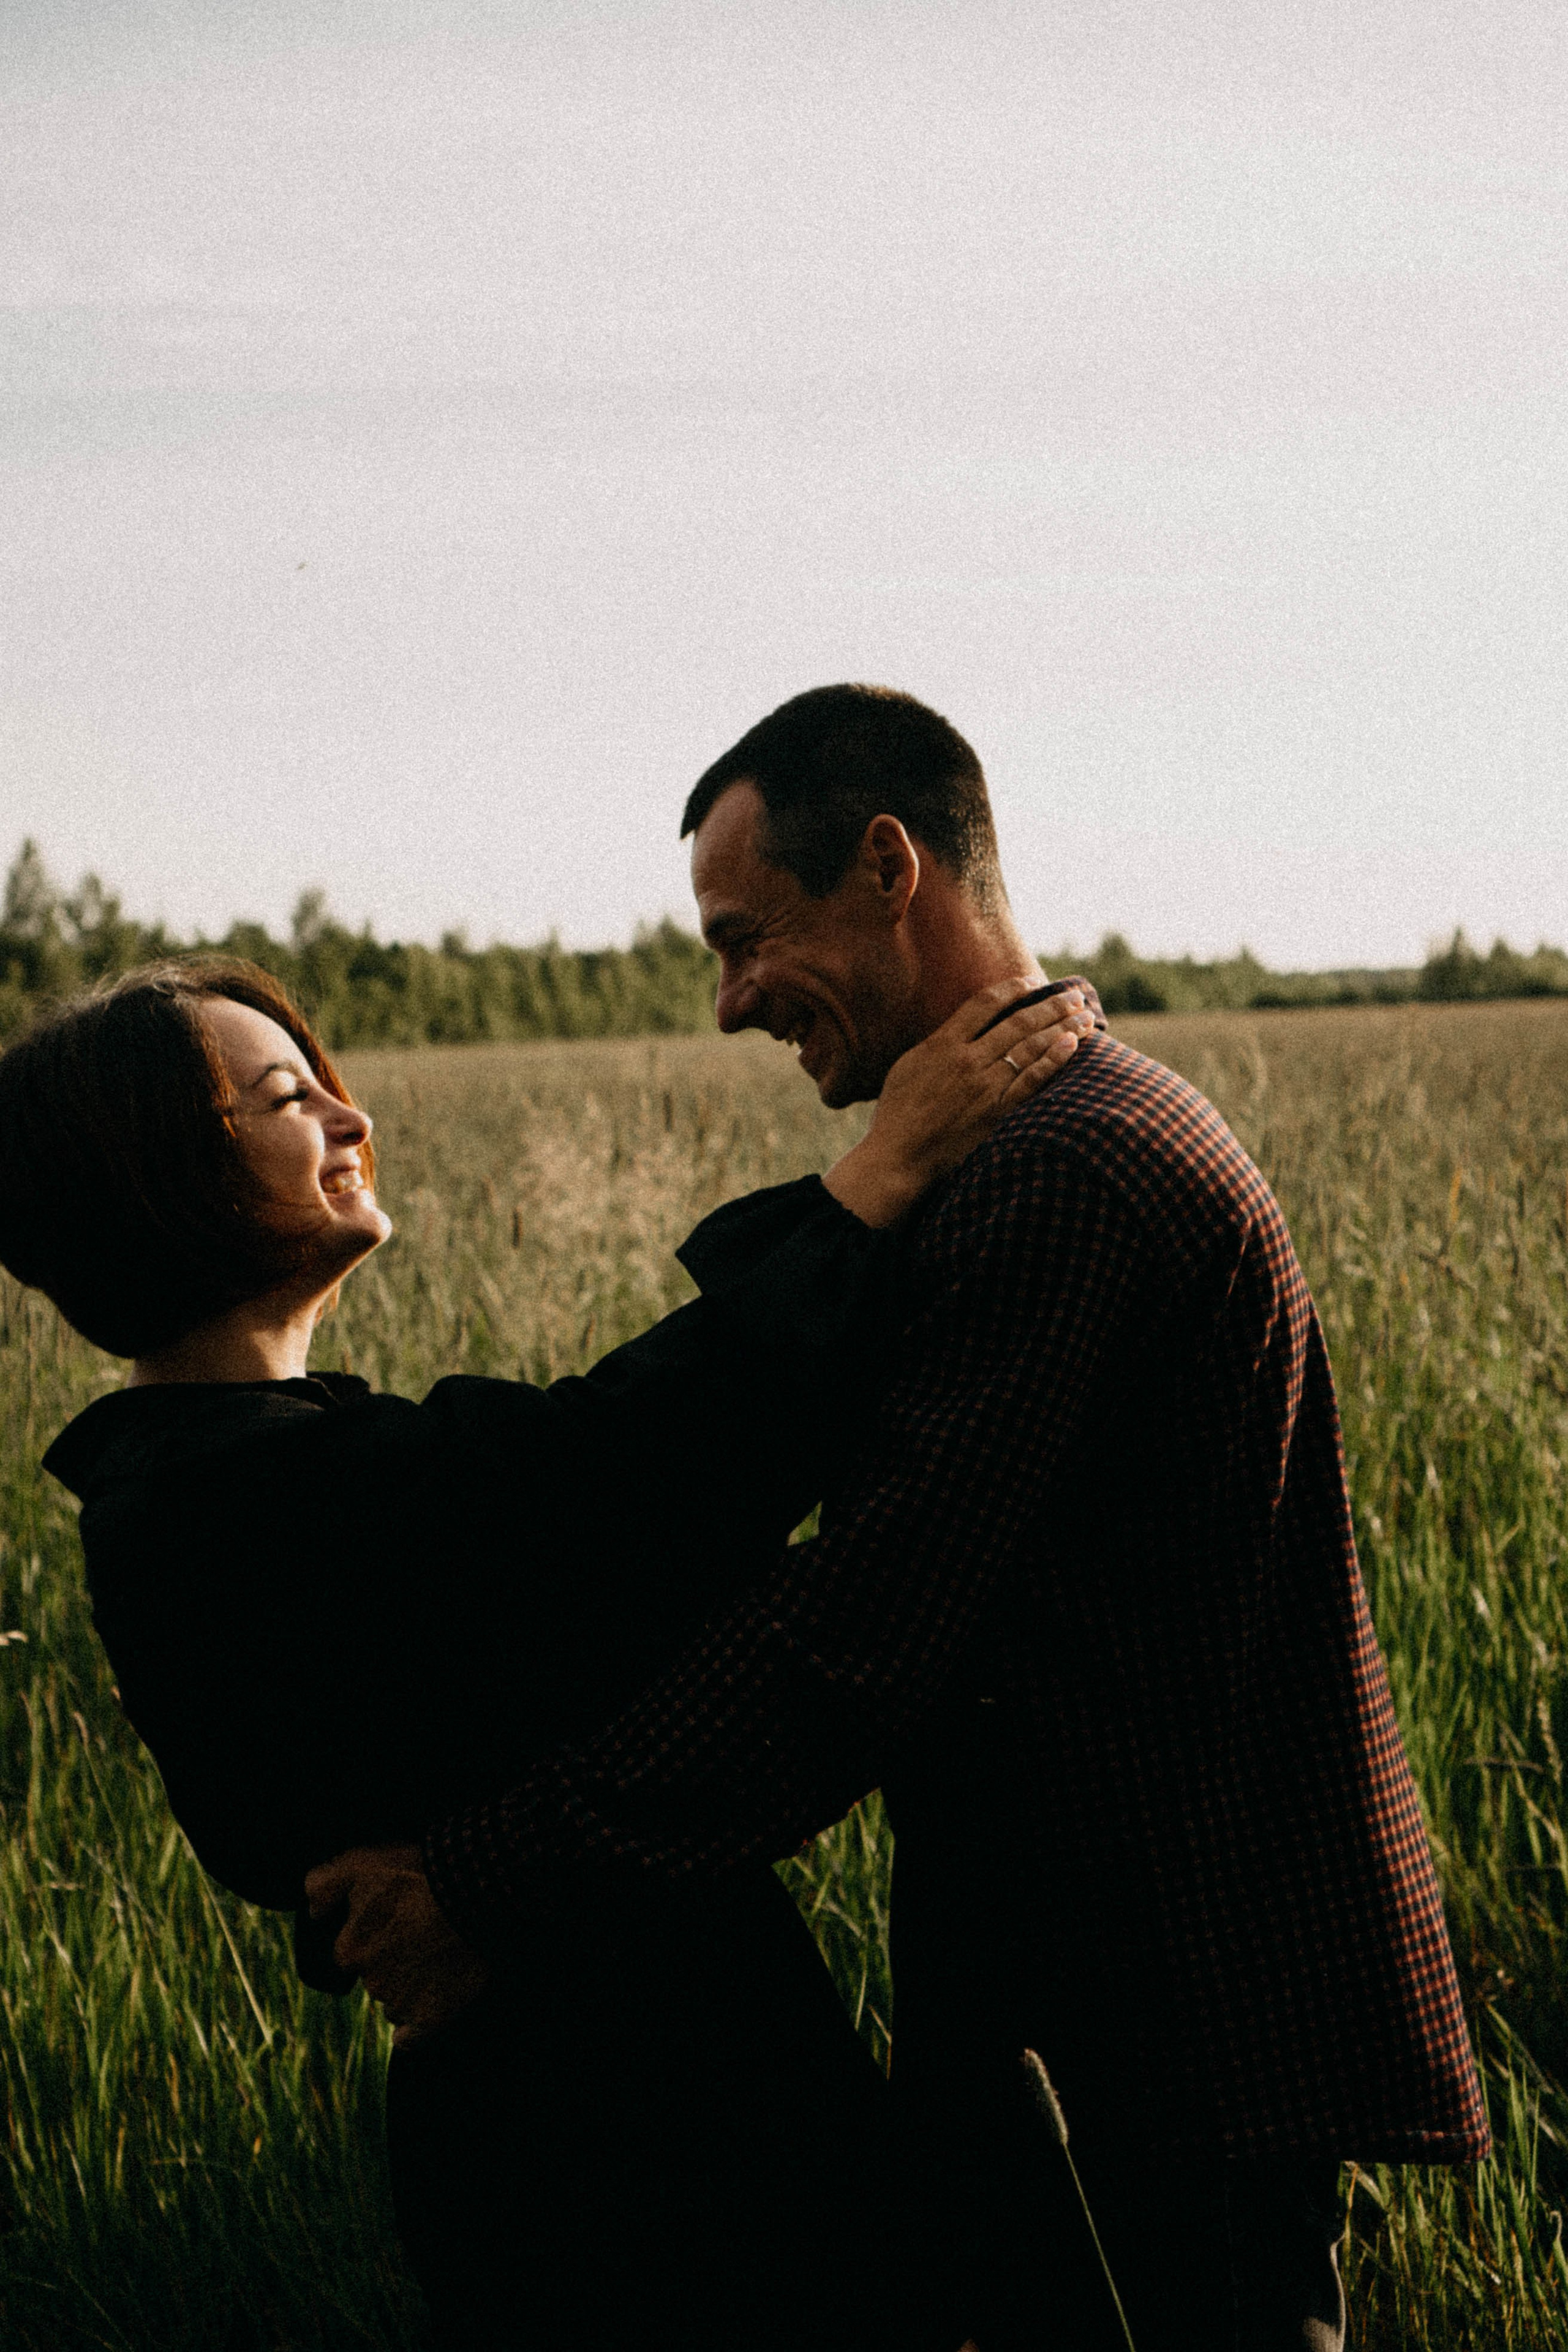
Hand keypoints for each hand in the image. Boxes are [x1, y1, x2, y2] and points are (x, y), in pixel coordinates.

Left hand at [303, 1844, 490, 2046]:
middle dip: (390, 1960)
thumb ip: (322, 1885)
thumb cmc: (417, 1877)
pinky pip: (410, 2037)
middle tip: (418, 1935)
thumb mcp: (360, 1863)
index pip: (350, 1950)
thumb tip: (312, 1912)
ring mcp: (400, 2005)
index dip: (372, 1932)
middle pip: (375, 1976)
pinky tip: (430, 2002)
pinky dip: (416, 2024)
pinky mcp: (429, 2020)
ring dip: (408, 1985)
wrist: (475, 1896)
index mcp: (350, 1950)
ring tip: (436, 1955)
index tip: (395, 1918)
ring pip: (394, 2000)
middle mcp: (370, 1983)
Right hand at [822, 980, 1093, 1226]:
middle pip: (1018, 1021)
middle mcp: (968, 1060)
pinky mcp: (997, 1114)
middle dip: (1051, 1005)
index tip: (1034, 981)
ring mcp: (985, 1087)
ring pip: (1031, 1047)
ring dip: (1062, 1028)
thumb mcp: (909, 1064)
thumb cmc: (898, 1111)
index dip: (1014, 988)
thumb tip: (964, 1024)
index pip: (986, 1002)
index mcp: (943, 1043)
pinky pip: (1032, 1082)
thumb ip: (938, 1041)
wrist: (898, 1156)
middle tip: (1075, 994)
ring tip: (1085, 1016)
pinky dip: (1053, 1060)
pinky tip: (1072, 1045)